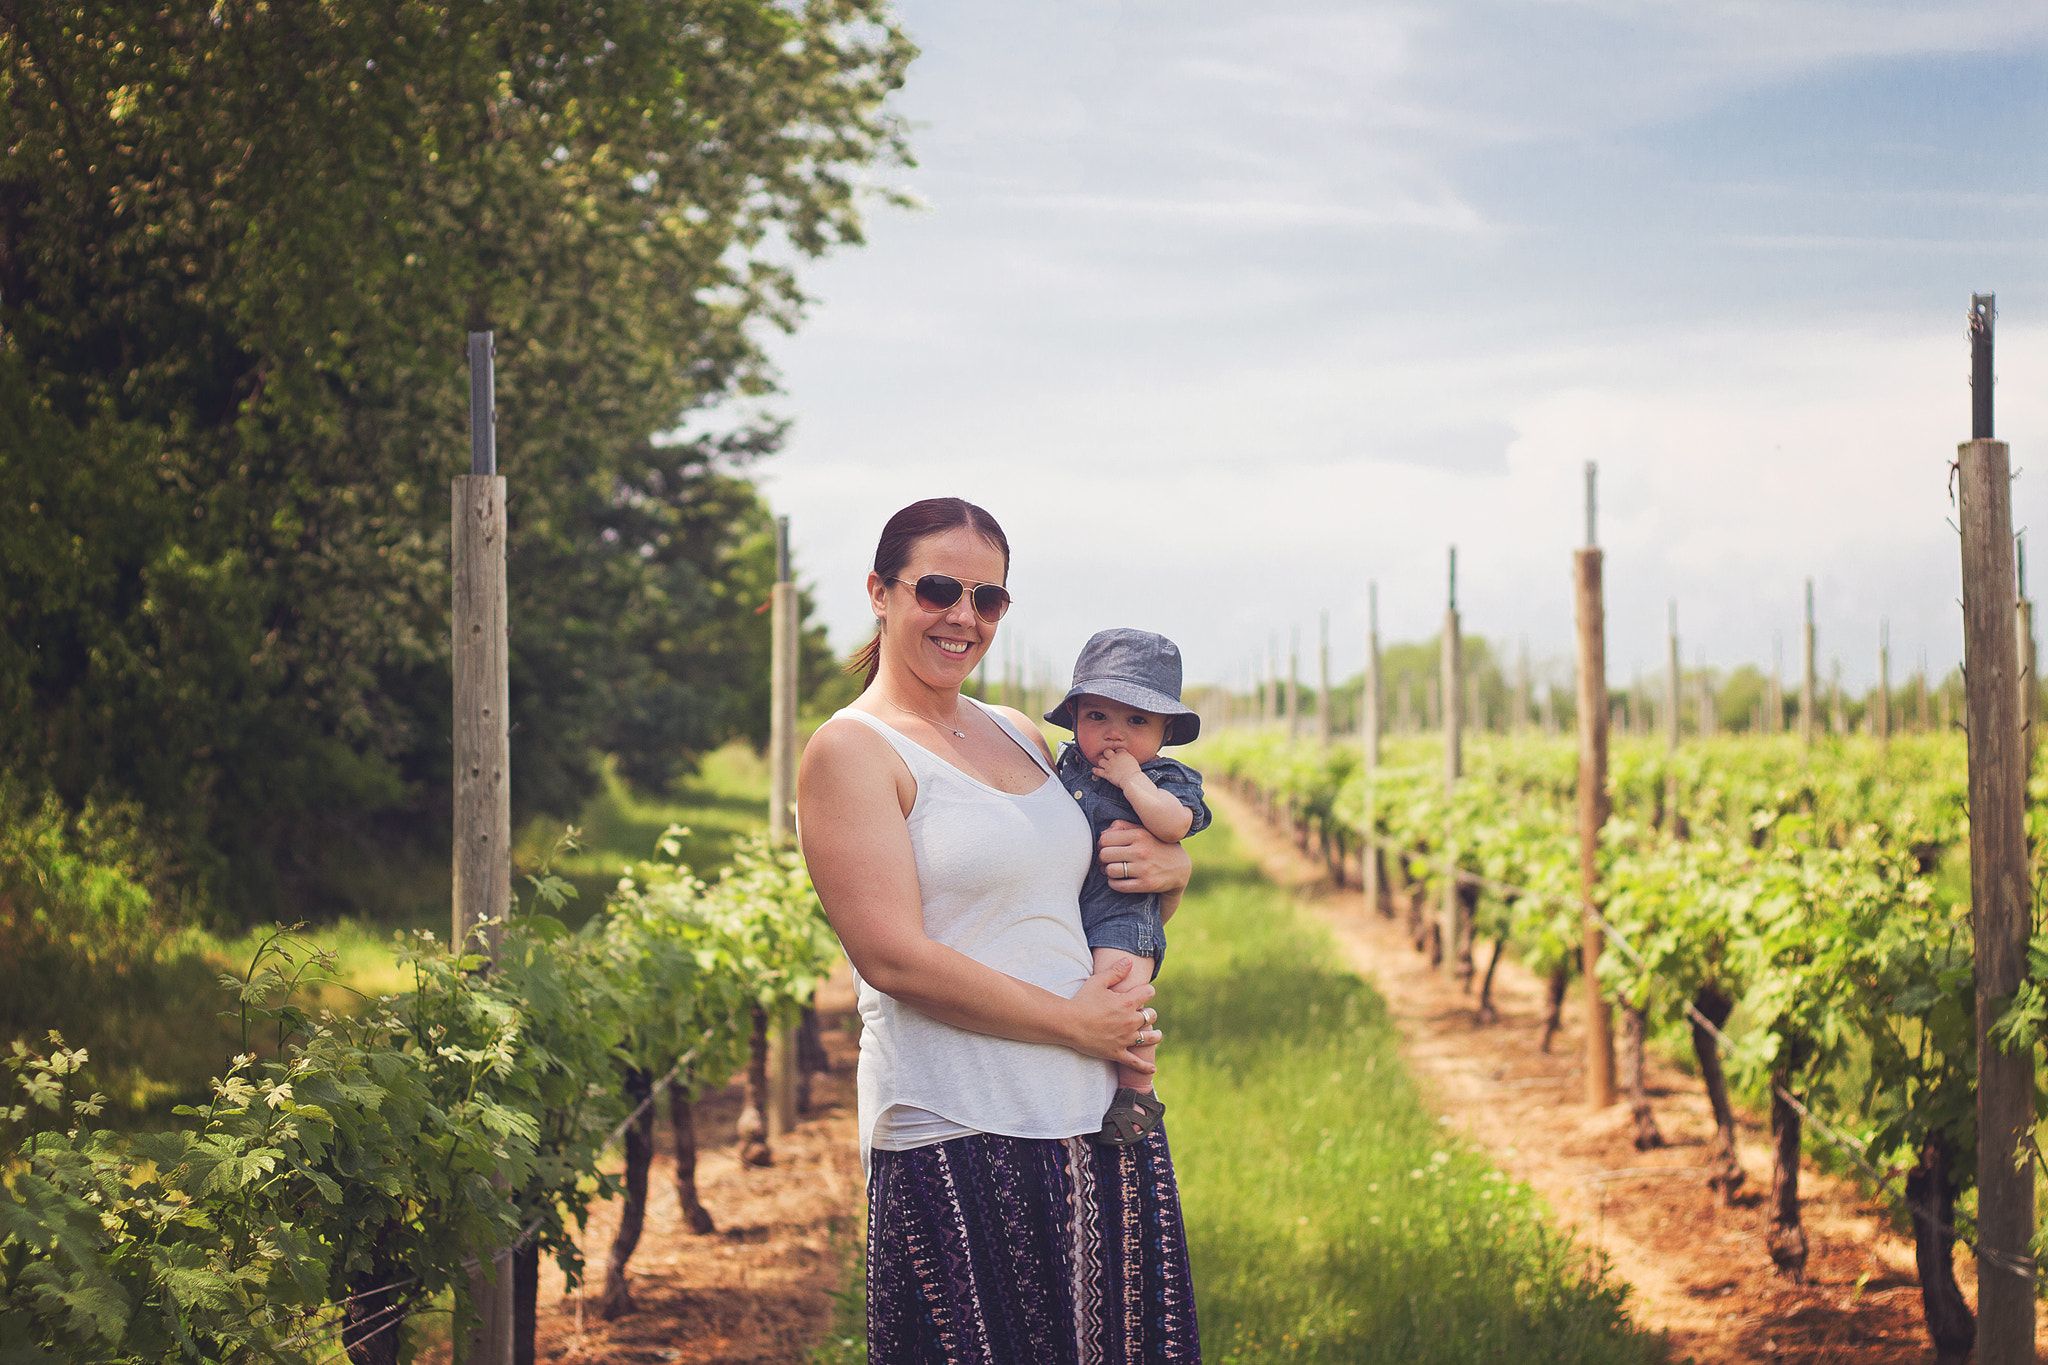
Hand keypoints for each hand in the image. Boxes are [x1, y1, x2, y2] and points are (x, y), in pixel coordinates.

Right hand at [1065, 955, 1160, 1070]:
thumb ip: (1115, 971)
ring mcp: (1125, 1038)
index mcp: (1128, 1002)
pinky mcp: (1117, 1053)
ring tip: (1156, 1034)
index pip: (1149, 993)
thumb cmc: (1081, 1000)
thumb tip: (1129, 960)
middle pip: (1152, 1015)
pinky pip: (1135, 1063)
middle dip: (1149, 1012)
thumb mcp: (1098, 981)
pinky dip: (1144, 1067)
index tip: (1143, 992)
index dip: (1147, 991)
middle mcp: (1131, 1020)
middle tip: (1143, 1013)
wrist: (1068, 1023)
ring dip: (1154, 1035)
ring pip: (1150, 1038)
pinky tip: (1152, 1070)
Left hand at [1090, 747, 1141, 787]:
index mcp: (1122, 753)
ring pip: (1100, 761)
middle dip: (1106, 754)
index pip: (1117, 749)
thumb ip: (1128, 758)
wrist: (1132, 780)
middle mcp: (1114, 758)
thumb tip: (1126, 760)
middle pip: (1106, 751)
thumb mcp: (1133, 761)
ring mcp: (1109, 765)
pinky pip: (1097, 771)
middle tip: (1108, 758)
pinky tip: (1094, 770)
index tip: (1116, 755)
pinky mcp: (1106, 773)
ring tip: (1102, 765)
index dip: (1116, 752)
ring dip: (1101, 763)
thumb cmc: (1135, 772)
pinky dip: (1095, 771)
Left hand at [1099, 820, 1191, 892]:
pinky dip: (1113, 883)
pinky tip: (1118, 880)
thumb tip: (1102, 834)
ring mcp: (1144, 868)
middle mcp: (1141, 851)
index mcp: (1139, 835)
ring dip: (1108, 872)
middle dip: (1102, 859)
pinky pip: (1119, 886)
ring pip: (1110, 871)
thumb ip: (1122, 826)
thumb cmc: (1155, 846)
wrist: (1180, 867)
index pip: (1105, 839)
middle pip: (1105, 855)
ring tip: (1112, 870)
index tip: (1104, 848)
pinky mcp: (1146, 884)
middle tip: (1106, 861)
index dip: (1101, 845)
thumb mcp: (1143, 831)